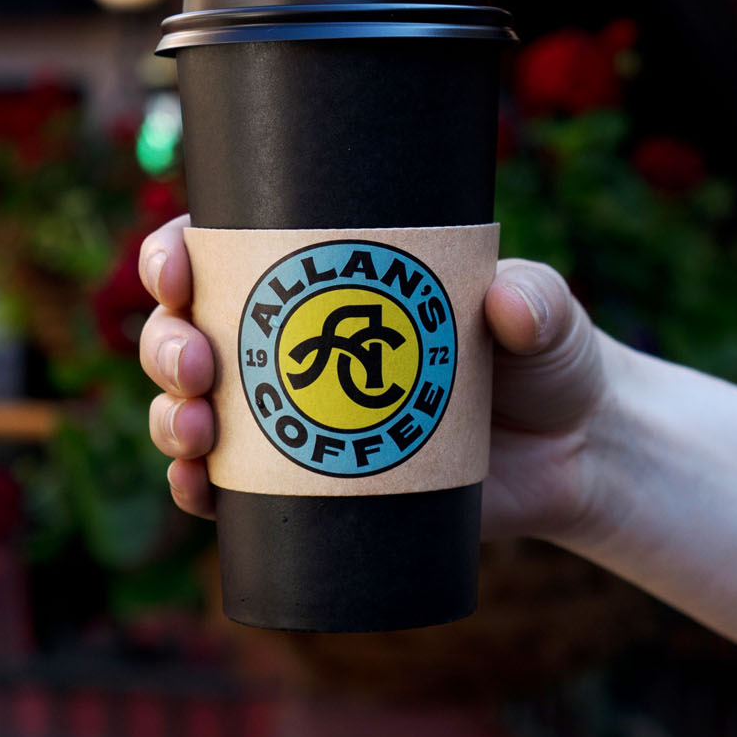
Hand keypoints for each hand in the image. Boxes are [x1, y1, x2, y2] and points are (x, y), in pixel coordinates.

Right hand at [138, 218, 615, 543]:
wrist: (571, 458)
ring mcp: (295, 415)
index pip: (226, 248)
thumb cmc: (548, 360)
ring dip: (167, 415)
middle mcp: (294, 340)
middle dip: (165, 343)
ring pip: (191, 406)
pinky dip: (194, 487)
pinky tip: (196, 488)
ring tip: (194, 431)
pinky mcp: (310, 483)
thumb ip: (539, 301)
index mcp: (330, 274)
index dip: (176, 253)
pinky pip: (226, 487)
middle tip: (194, 365)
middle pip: (188, 329)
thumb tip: (507, 304)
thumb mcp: (549, 315)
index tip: (176, 267)